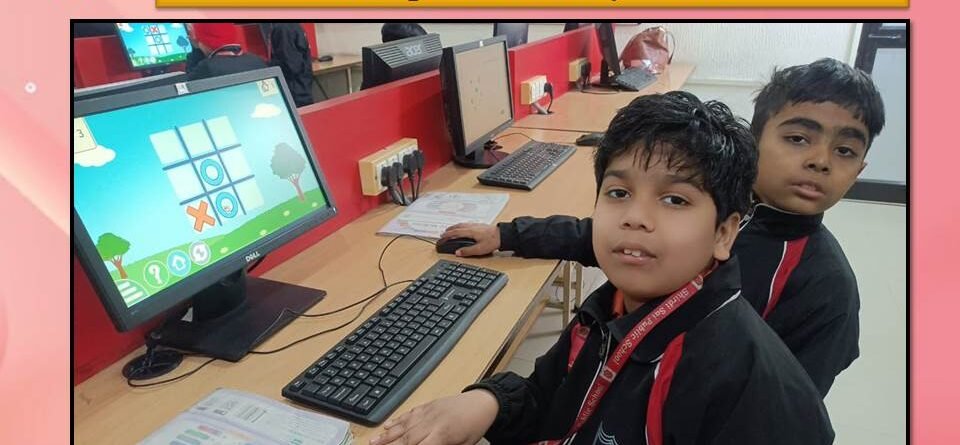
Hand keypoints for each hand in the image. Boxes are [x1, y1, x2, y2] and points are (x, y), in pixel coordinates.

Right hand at [369, 390, 498, 444]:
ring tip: (372, 442)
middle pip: (406, 438)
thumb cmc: (474, 428)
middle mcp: (432, 423)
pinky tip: (387, 425)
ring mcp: (428, 412)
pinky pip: (409, 413)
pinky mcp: (428, 405)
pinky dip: (397, 420)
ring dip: (387, 435)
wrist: (483, 403)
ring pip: (404, 425)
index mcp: (442, 436)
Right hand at [439, 223, 499, 256]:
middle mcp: (472, 227)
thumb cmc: (493, 241)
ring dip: (455, 227)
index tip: (441, 237)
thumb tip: (457, 252)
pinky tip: (463, 228)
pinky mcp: (480, 225)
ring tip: (451, 230)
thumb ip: (467, 251)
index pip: (455, 232)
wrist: (503, 235)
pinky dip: (461, 226)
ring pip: (462, 224)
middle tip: (443, 233)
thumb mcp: (479, 249)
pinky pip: (467, 224)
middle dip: (449, 230)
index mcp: (470, 232)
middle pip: (457, 226)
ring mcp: (476, 225)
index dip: (447, 235)